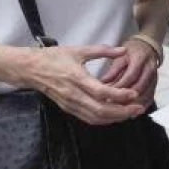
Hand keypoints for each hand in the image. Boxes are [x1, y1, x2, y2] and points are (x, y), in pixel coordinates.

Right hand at [25, 45, 144, 125]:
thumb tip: (123, 49)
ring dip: (114, 118)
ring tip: (130, 113)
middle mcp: (73, 94)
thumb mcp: (78, 50)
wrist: (30, 69)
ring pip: (95, 118)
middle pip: (100, 110)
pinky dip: (103, 119)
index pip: (101, 92)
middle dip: (122, 112)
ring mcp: (70, 104)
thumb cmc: (53, 57)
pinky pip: (88, 118)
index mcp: (76, 78)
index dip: (119, 95)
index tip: (134, 94)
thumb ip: (102, 50)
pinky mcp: (68, 109)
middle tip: (138, 108)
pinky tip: (115, 115)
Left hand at [100, 38, 159, 108]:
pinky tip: (129, 114)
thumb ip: (112, 70)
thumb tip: (102, 83)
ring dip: (132, 105)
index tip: (106, 95)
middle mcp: (150, 69)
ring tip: (118, 112)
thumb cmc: (130, 53)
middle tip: (111, 107)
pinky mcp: (155, 86)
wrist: (146, 49)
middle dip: (125, 99)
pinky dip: (139, 107)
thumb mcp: (119, 57)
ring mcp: (154, 78)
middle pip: (139, 88)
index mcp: (140, 58)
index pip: (130, 76)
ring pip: (145, 95)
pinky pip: (149, 99)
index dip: (119, 87)